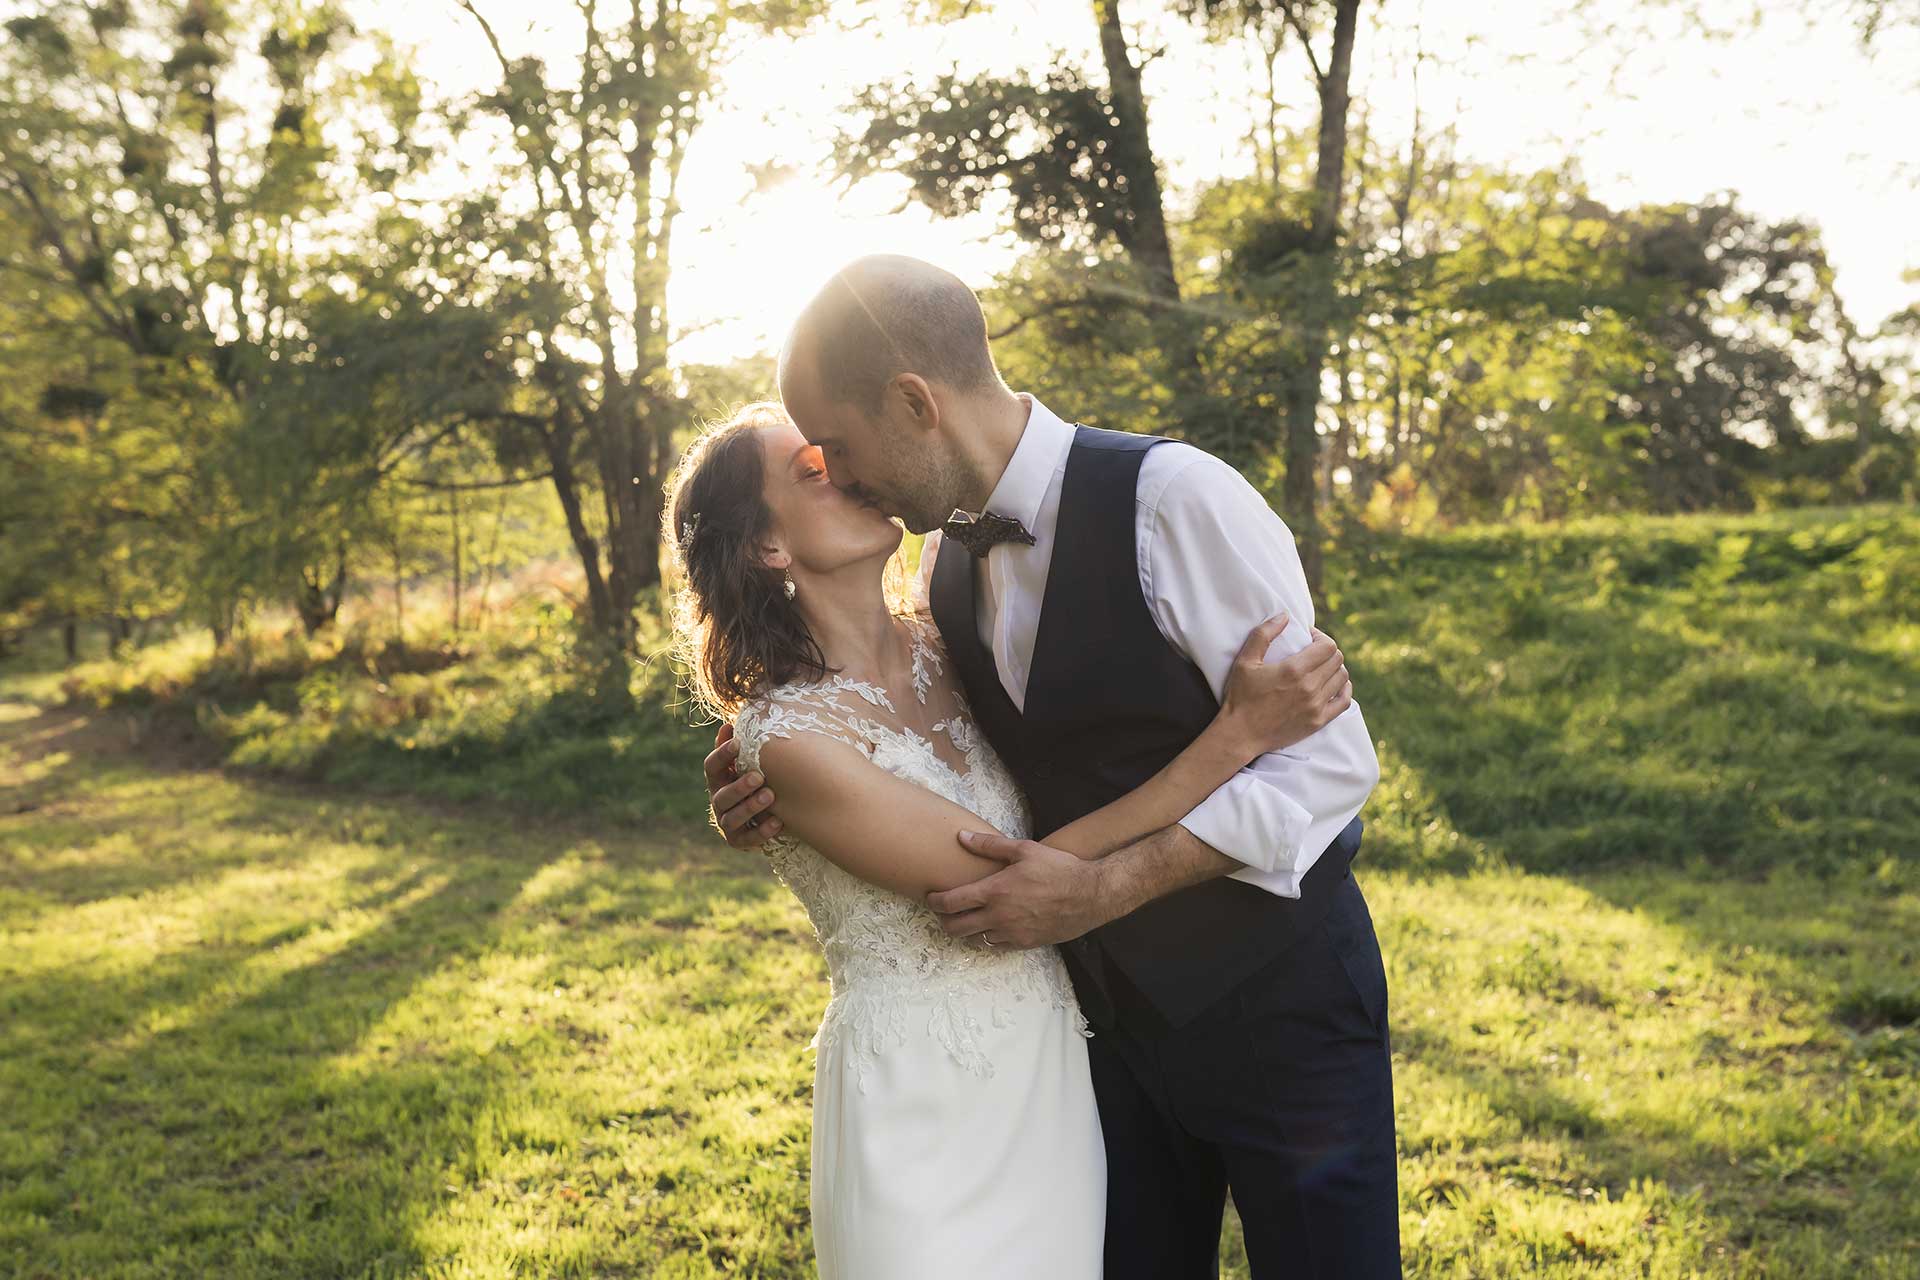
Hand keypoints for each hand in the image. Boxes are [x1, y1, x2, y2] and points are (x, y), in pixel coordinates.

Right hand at [705, 723, 782, 847]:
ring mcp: (727, 823)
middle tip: (758, 777)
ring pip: (732, 818)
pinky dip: (762, 832)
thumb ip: (736, 746)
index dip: (722, 755)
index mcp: (718, 779)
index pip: (711, 766)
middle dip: (739, 787)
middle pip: (721, 795)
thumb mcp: (745, 763)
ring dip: (750, 807)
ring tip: (770, 796)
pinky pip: (748, 839)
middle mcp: (718, 801)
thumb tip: (728, 725)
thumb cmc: (752, 779)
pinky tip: (778, 822)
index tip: (738, 743)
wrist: (759, 815)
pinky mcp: (738, 841)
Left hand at [926, 832, 1111, 948]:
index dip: (935, 901)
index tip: (930, 897)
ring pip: (974, 940)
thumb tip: (962, 836)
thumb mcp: (1024, 849)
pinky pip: (996, 947)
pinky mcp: (1024, 943)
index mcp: (994, 891)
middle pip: (956, 927)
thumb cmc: (1058, 868)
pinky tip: (990, 928)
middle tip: (943, 912)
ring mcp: (1011, 933)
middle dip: (943, 920)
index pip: (951, 902)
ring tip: (965, 919)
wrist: (1090, 895)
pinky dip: (987, 939)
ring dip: (965, 931)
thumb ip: (990, 845)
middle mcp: (998, 916)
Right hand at [1217, 613, 1352, 757]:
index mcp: (1294, 670)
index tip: (1308, 638)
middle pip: (1337, 659)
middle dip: (1327, 651)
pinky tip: (1335, 685)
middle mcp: (1309, 687)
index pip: (1327, 646)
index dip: (1321, 637)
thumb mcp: (1245, 661)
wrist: (1240, 734)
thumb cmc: (1240, 696)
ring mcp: (1316, 706)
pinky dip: (1344, 689)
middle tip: (1313, 652)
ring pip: (1342, 678)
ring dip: (1334, 668)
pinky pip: (1344, 701)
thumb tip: (1284, 616)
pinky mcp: (1318, 721)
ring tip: (1320, 667)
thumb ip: (1264, 634)